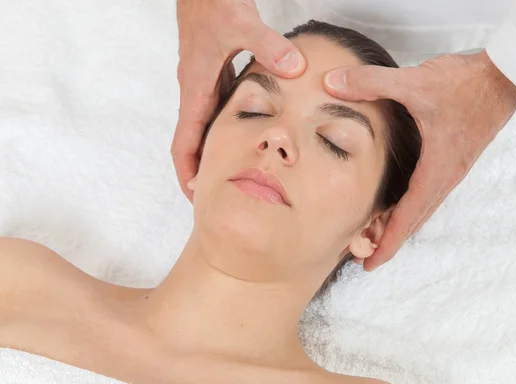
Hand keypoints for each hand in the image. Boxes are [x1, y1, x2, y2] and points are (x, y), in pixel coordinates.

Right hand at [173, 0, 305, 200]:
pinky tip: (244, 133)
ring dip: (212, 151)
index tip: (197, 196)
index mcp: (196, 88)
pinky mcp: (213, 71)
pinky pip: (215, 108)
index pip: (184, 143)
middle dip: (200, 171)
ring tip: (231, 173)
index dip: (188, 173)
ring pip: (204, 126)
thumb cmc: (212, 2)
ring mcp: (203, 81)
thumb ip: (269, 48)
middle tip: (219, 194)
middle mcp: (196, 89)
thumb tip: (293, 70)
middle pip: (192, 142)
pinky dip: (224, 127)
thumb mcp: (242, 24)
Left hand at [324, 51, 515, 270]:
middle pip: (416, 220)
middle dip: (390, 242)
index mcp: (437, 169)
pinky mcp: (455, 158)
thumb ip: (371, 82)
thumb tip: (331, 83)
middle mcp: (447, 176)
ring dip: (401, 226)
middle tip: (366, 260)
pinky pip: (430, 194)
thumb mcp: (414, 81)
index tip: (370, 264)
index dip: (387, 242)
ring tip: (377, 237)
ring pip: (424, 209)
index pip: (408, 217)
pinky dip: (412, 208)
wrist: (505, 76)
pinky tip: (401, 205)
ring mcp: (453, 168)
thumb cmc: (465, 83)